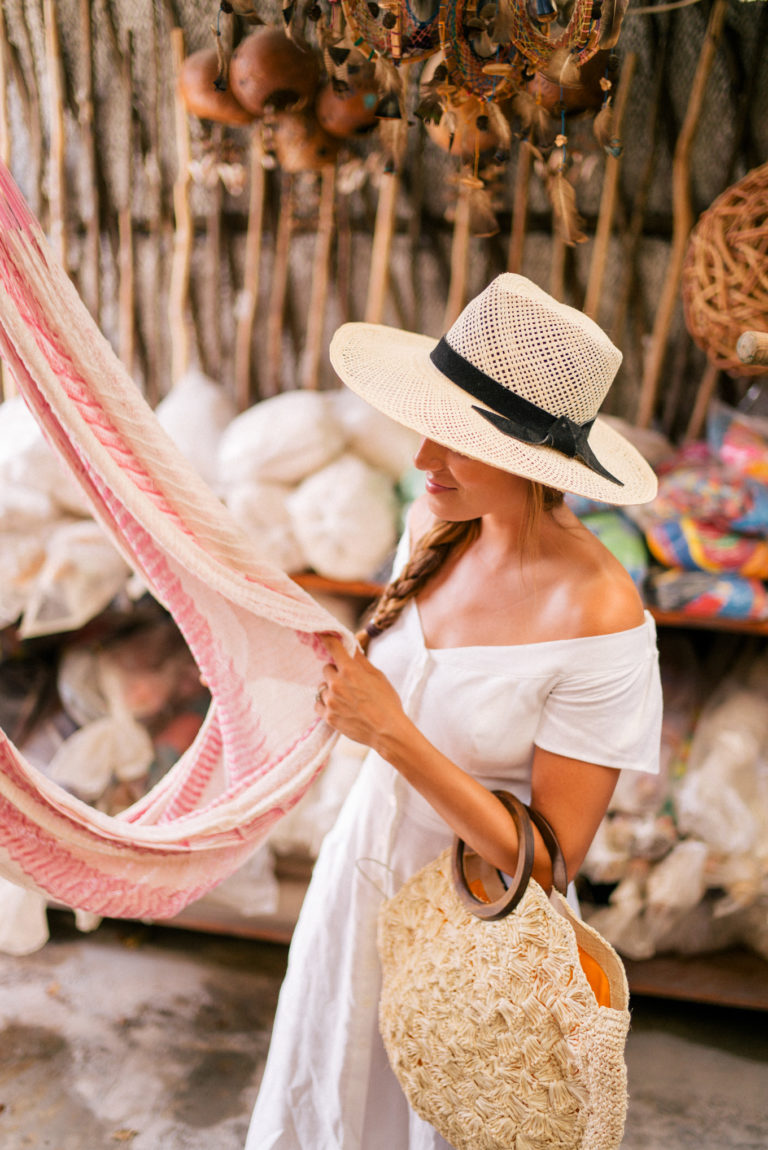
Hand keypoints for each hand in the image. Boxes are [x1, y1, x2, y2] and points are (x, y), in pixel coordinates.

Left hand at [315, 633, 406, 749]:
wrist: (387, 732)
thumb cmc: (387, 703)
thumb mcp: (378, 677)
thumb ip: (361, 661)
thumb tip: (351, 648)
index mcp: (350, 670)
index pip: (332, 647)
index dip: (326, 638)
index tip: (320, 634)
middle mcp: (336, 684)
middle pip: (326, 669)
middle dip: (336, 672)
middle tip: (349, 681)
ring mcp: (330, 701)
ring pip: (322, 687)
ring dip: (331, 689)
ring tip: (347, 698)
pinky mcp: (328, 717)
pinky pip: (319, 704)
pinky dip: (326, 704)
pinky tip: (339, 707)